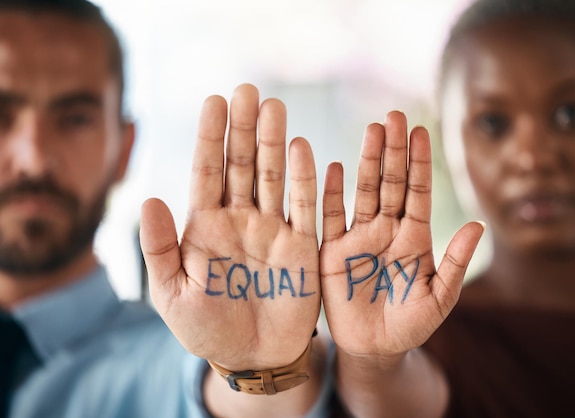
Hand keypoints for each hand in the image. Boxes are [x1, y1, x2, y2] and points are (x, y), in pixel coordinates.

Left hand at [140, 84, 319, 369]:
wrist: (252, 357)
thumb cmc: (207, 329)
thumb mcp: (172, 295)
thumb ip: (159, 248)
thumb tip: (149, 198)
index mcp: (205, 226)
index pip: (207, 172)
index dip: (210, 137)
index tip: (214, 101)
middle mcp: (239, 219)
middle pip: (241, 165)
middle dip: (243, 128)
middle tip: (247, 90)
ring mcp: (271, 229)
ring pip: (272, 176)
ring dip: (273, 142)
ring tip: (274, 106)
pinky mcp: (301, 246)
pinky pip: (304, 207)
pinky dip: (304, 180)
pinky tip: (302, 148)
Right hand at [320, 111, 483, 357]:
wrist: (375, 349)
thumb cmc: (411, 325)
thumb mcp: (439, 299)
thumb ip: (455, 263)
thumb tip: (479, 225)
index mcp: (415, 238)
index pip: (418, 192)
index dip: (419, 163)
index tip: (421, 131)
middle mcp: (387, 230)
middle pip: (391, 183)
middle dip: (394, 150)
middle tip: (395, 116)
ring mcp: (359, 238)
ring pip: (364, 192)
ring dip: (368, 162)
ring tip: (372, 130)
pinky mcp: (333, 252)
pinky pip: (331, 218)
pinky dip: (331, 194)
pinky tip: (334, 168)